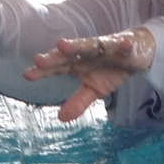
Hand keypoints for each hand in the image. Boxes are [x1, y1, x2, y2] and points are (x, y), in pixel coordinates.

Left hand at [23, 26, 155, 121]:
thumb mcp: (94, 89)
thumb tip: (61, 118)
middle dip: (54, 57)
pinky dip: (123, 47)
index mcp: (77, 63)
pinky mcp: (123, 46)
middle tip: (39, 60)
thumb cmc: (111, 69)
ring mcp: (104, 48)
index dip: (43, 71)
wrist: (136, 53)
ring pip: (89, 46)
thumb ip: (78, 102)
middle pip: (68, 55)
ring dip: (77, 45)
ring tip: (62, 45)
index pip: (57, 67)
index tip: (27, 75)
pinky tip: (124, 47)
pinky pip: (122, 47)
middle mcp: (86, 53)